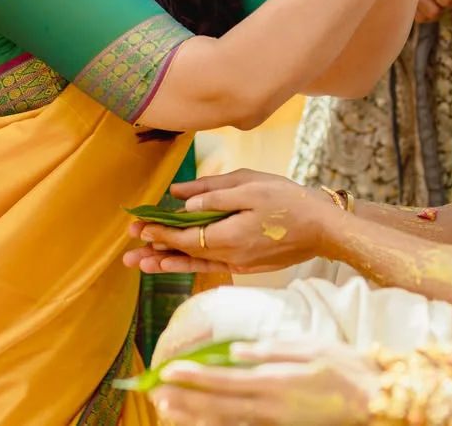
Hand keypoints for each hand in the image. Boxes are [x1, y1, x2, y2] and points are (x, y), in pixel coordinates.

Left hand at [122, 169, 340, 274]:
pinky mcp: (248, 265)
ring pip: (196, 264)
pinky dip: (191, 265)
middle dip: (155, 251)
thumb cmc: (289, 200)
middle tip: (127, 254)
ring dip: (168, 263)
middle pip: (184, 254)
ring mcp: (239, 263)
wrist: (324, 228)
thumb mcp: (251, 186)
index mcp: (228, 235)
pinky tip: (177, 263)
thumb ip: (213, 193)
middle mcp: (230, 256)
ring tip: (142, 265)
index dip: (158, 232)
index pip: (183, 237)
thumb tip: (180, 199)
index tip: (136, 228)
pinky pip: (211, 266)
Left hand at [151, 340, 375, 425]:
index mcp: (277, 382)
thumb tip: (237, 350)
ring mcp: (276, 424)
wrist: (374, 399)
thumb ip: (272, 349)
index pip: (226, 380)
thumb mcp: (310, 347)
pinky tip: (203, 423)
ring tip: (169, 411)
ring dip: (196, 417)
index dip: (195, 378)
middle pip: (219, 407)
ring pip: (227, 423)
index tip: (168, 372)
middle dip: (186, 401)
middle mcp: (271, 407)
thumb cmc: (346, 367)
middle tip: (156, 396)